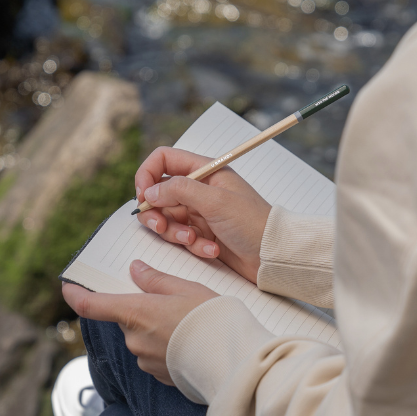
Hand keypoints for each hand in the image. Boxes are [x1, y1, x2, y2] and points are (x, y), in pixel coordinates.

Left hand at [62, 260, 217, 384]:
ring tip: (186, 322)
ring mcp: (145, 360)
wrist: (232, 360)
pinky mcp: (159, 375)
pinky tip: (189, 341)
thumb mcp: (185, 288)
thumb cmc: (210, 318)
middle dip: (140, 309)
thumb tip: (135, 270)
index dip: (75, 295)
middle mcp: (134, 339)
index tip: (67, 287)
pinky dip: (166, 345)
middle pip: (125, 319)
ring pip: (141, 337)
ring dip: (155, 328)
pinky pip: (154, 354)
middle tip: (169, 300)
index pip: (91, 305)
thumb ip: (155, 280)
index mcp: (135, 312)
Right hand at [134, 147, 270, 283]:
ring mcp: (199, 212)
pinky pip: (181, 237)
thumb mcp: (215, 201)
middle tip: (161, 226)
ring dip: (174, 232)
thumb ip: (179, 190)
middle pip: (158, 193)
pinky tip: (211, 249)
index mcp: (205, 170)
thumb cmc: (253, 223)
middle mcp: (199, 188)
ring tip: (193, 239)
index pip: (163, 160)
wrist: (273, 255)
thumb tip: (149, 192)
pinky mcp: (201, 233)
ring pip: (166, 218)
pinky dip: (192, 245)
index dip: (147, 175)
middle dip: (156, 212)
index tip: (143, 197)